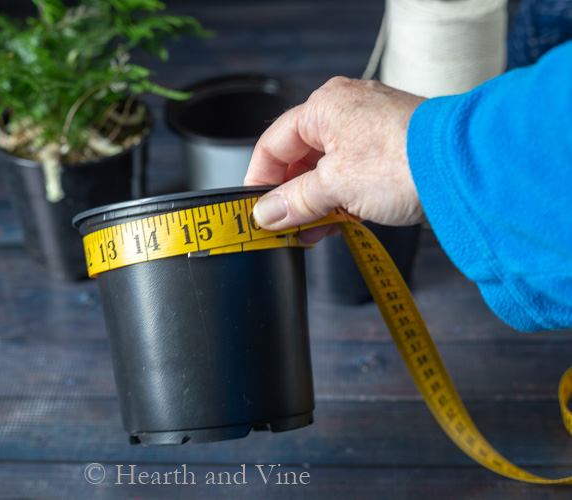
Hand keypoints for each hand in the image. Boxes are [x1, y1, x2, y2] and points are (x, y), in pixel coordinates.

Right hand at [244, 77, 426, 241]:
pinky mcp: (390, 154)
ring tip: (312, 233)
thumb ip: (294, 201)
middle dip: (291, 198)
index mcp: (324, 107)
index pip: (273, 144)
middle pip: (300, 159)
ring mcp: (370, 133)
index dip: (259, 181)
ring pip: (326, 171)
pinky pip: (352, 178)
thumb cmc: (405, 161)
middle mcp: (346, 113)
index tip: (254, 211)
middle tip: (284, 228)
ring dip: (316, 204)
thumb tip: (266, 214)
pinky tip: (336, 225)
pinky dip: (341, 201)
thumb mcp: (335, 186)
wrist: (467, 171)